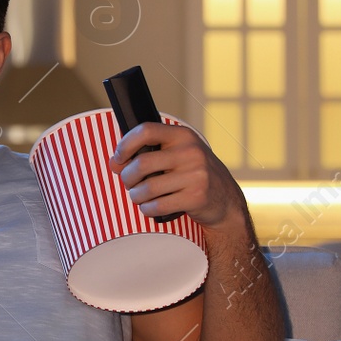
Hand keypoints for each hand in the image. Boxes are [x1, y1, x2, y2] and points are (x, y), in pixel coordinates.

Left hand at [111, 121, 245, 228]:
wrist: (226, 199)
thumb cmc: (194, 174)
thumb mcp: (178, 155)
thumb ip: (149, 153)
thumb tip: (115, 162)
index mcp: (183, 136)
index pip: (146, 130)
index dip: (125, 144)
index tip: (119, 158)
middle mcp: (190, 152)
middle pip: (141, 163)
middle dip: (127, 177)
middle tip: (130, 183)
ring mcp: (196, 175)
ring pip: (147, 188)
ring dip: (136, 196)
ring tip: (139, 197)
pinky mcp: (196, 197)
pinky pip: (157, 206)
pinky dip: (147, 209)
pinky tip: (150, 207)